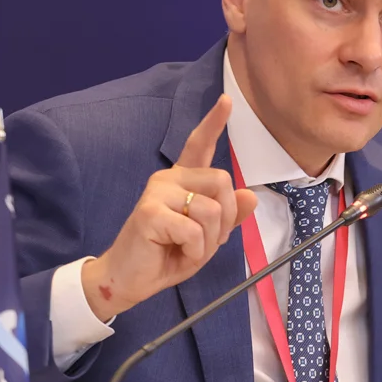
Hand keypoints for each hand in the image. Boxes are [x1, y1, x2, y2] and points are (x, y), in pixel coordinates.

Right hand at [82, 94, 258, 320]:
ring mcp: (156, 193)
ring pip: (211, 209)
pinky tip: (177, 253)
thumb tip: (250, 196)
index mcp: (182, 180)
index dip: (213, 123)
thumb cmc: (167, 255)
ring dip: (210, 240)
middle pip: (223, 181)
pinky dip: (195, 250)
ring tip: (188, 248)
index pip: (199, 145)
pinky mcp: (149, 212)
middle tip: (206, 241)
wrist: (130, 280)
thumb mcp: (207, 238)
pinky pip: (194, 230)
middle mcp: (168, 179)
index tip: (226, 101)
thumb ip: (228, 216)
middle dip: (226, 219)